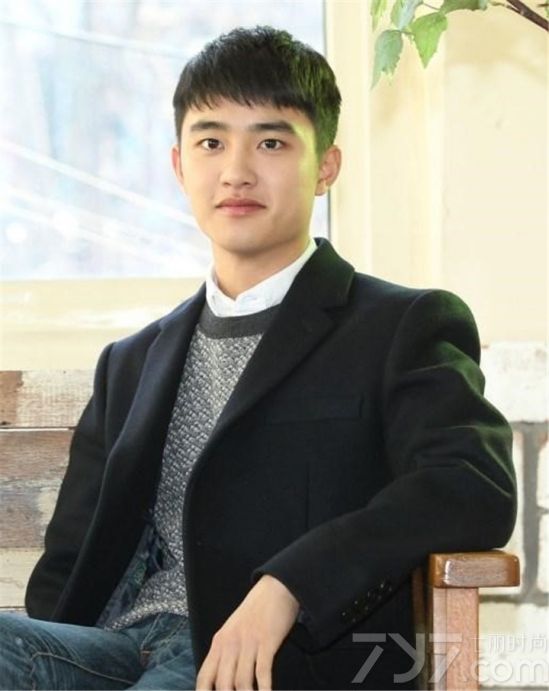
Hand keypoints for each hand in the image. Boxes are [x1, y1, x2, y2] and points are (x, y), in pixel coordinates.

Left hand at [196, 574, 299, 689]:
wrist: (276, 588)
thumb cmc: (256, 611)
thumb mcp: (233, 630)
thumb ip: (226, 654)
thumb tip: (224, 682)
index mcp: (219, 642)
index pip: (204, 677)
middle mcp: (231, 643)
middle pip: (223, 684)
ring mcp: (248, 642)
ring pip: (242, 682)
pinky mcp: (266, 641)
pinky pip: (262, 672)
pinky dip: (264, 688)